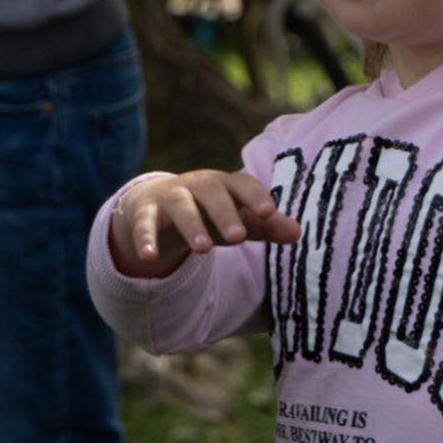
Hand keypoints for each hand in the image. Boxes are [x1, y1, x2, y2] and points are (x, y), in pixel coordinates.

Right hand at [109, 171, 300, 277]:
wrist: (158, 204)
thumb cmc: (209, 212)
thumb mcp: (236, 219)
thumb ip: (265, 226)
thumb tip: (298, 233)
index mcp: (225, 184)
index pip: (242, 184)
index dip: (255, 196)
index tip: (268, 212)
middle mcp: (198, 185)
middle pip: (212, 192)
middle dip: (225, 213)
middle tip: (237, 237)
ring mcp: (170, 196)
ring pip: (181, 206)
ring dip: (192, 226)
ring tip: (203, 250)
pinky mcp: (145, 211)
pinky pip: (145, 223)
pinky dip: (146, 238)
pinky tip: (149, 257)